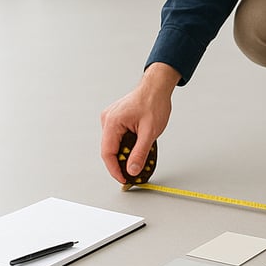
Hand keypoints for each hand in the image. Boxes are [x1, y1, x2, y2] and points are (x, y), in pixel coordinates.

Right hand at [99, 62, 179, 182]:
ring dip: (125, 153)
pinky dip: (126, 145)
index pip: (108, 153)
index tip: (123, 179)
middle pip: (110, 149)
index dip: (115, 170)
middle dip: (121, 162)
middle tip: (134, 172)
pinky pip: (117, 137)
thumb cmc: (154, 102)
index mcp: (112, 122)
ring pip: (114, 144)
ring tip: (138, 159)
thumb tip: (132, 169)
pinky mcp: (116, 118)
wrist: (157, 87)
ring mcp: (111, 118)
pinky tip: (136, 147)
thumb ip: (140, 152)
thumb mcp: (150, 131)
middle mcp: (108, 119)